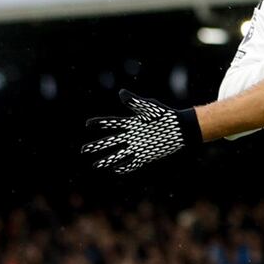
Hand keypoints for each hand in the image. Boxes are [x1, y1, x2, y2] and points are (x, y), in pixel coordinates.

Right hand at [82, 90, 201, 173]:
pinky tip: (115, 170)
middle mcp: (132, 136)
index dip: (100, 124)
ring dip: (107, 160)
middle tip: (83, 150)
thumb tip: (121, 93)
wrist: (181, 129)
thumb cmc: (166, 116)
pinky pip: (132, 163)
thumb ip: (135, 101)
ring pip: (118, 154)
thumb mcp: (149, 107)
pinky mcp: (146, 155)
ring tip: (95, 165)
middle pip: (110, 141)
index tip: (87, 124)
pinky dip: (124, 167)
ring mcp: (138, 146)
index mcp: (131, 123)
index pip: (112, 124)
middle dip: (96, 146)